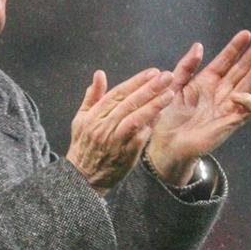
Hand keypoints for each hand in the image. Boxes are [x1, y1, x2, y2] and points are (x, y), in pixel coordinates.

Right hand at [66, 67, 174, 194]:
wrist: (82, 177)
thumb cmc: (83, 146)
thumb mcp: (80, 119)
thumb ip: (92, 96)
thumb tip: (99, 74)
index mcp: (93, 115)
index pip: (118, 93)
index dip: (136, 81)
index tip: (153, 72)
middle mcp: (103, 126)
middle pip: (129, 103)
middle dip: (150, 88)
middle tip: (167, 76)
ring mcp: (114, 141)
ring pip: (135, 119)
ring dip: (154, 105)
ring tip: (170, 93)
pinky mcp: (124, 154)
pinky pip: (139, 138)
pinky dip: (150, 126)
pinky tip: (162, 116)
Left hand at [145, 31, 250, 184]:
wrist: (165, 145)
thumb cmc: (168, 118)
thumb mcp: (174, 87)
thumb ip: (186, 67)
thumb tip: (199, 46)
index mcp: (206, 82)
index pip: (225, 61)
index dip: (235, 48)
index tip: (245, 34)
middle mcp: (220, 92)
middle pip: (242, 70)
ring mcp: (227, 107)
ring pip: (249, 85)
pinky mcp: (230, 122)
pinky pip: (247, 110)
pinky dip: (248, 101)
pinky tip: (242, 93)